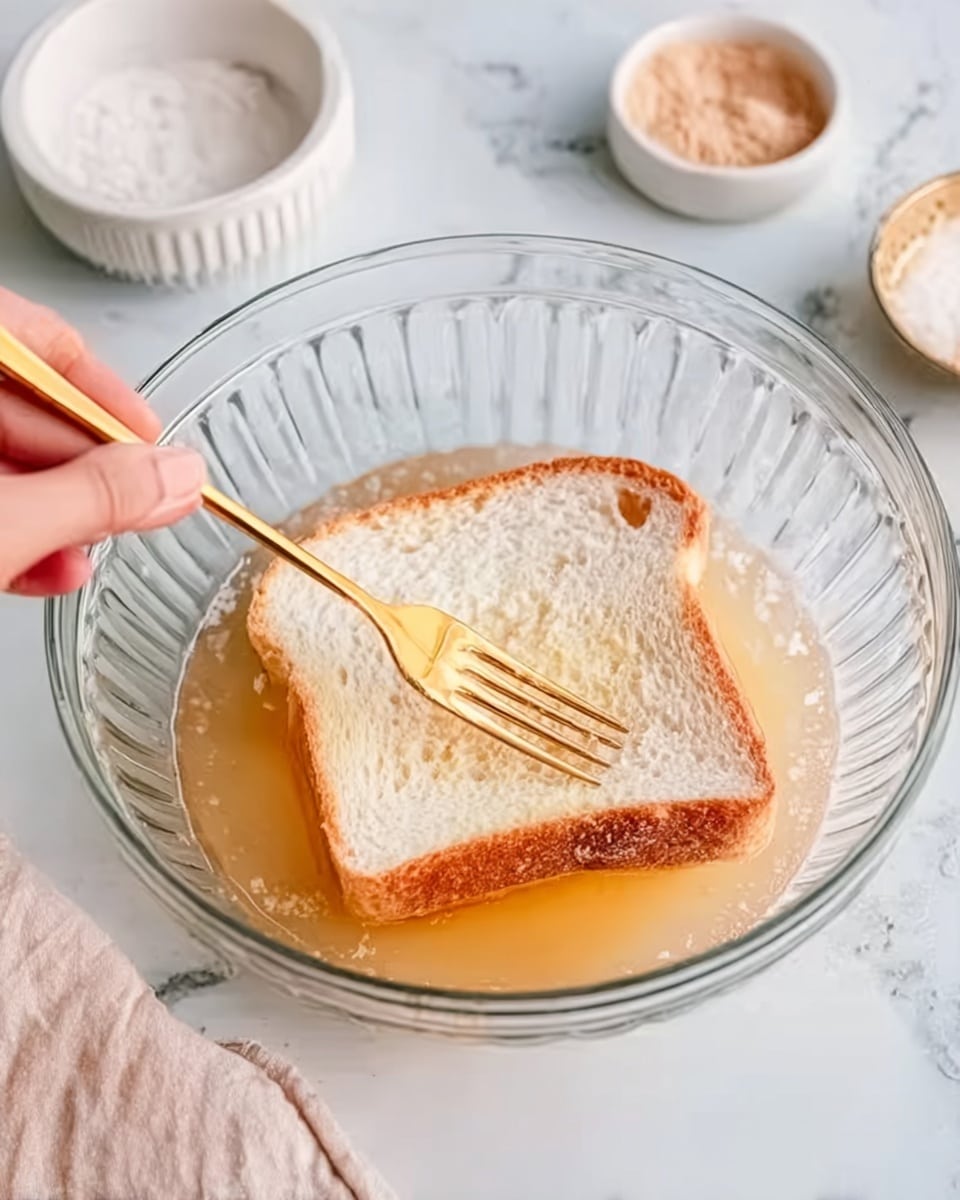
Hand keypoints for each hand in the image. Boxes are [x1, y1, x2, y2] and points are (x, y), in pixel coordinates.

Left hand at [0, 288, 205, 595]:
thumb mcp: (7, 519)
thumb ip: (96, 494)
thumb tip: (178, 476)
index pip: (41, 342)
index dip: (105, 394)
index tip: (151, 442)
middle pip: (26, 405)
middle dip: (87, 467)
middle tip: (137, 504)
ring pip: (2, 460)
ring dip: (57, 511)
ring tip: (90, 549)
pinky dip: (14, 533)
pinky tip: (45, 568)